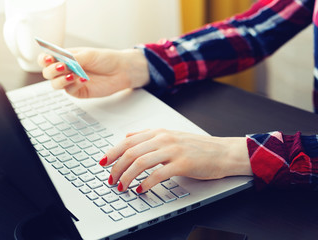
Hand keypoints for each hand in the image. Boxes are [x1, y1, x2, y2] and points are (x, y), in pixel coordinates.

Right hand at [38, 47, 149, 97]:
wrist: (121, 70)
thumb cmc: (106, 59)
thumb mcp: (89, 55)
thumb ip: (73, 59)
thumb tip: (61, 62)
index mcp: (65, 57)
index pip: (46, 59)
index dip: (44, 59)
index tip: (48, 59)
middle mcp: (66, 69)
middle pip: (47, 73)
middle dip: (52, 70)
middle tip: (62, 67)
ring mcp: (71, 81)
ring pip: (55, 84)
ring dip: (60, 80)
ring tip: (72, 74)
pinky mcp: (79, 91)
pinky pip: (70, 91)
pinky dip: (74, 85)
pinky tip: (83, 79)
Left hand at [100, 129, 251, 192]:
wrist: (223, 152)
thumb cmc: (197, 147)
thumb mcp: (170, 136)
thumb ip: (148, 136)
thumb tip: (128, 136)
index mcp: (159, 132)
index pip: (128, 140)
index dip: (112, 152)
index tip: (103, 163)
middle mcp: (163, 139)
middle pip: (131, 151)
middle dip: (116, 167)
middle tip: (111, 179)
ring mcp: (173, 150)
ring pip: (141, 161)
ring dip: (127, 176)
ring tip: (122, 186)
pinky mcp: (182, 163)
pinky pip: (158, 174)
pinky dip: (146, 183)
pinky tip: (141, 189)